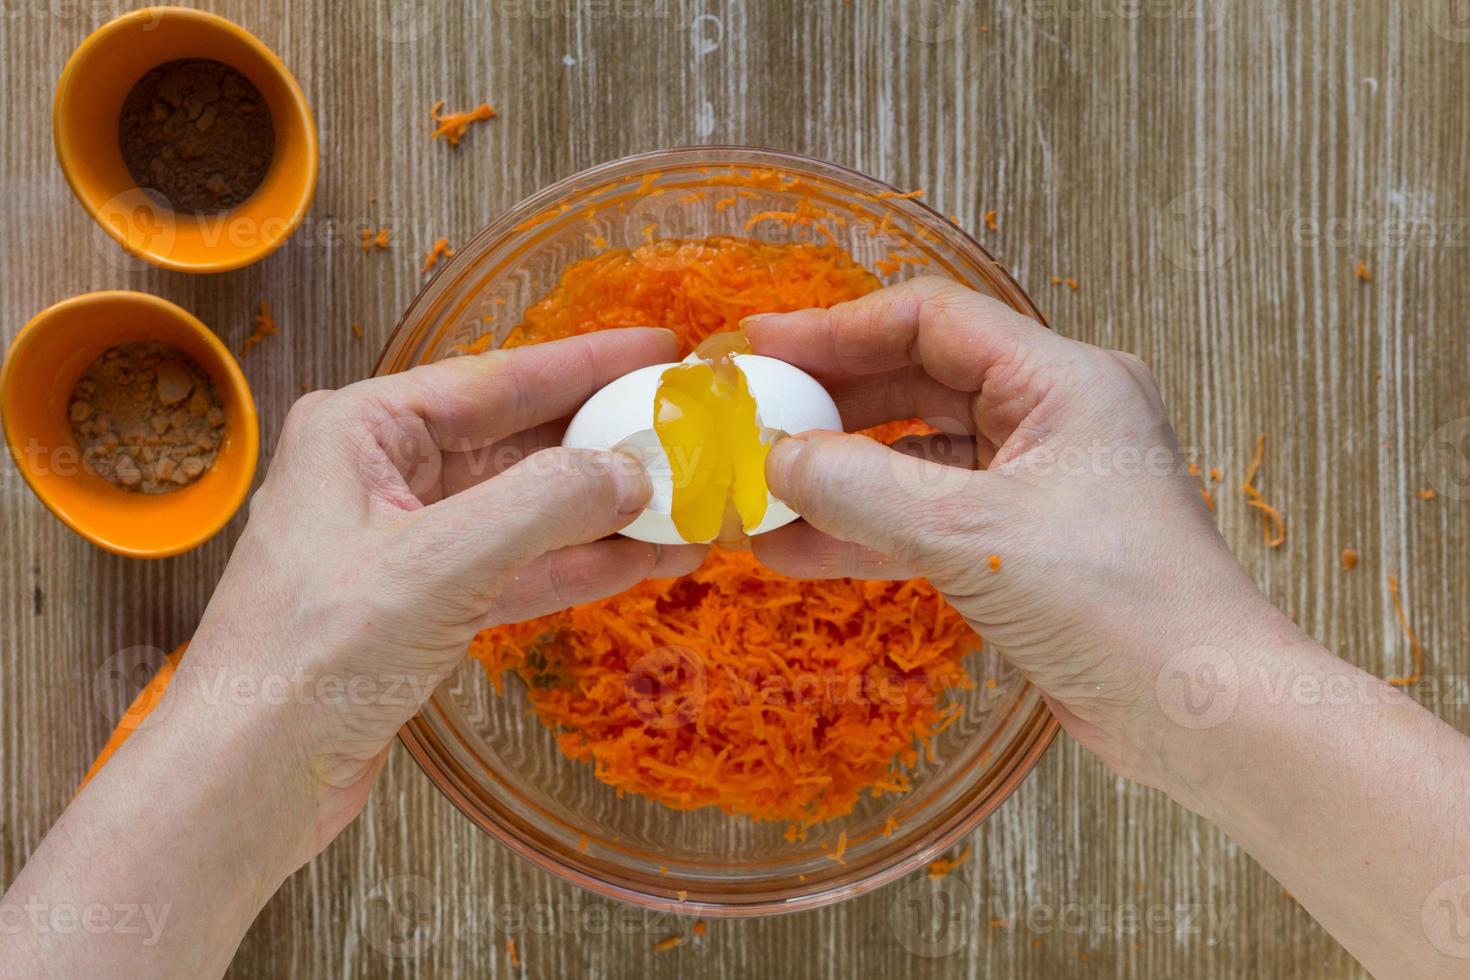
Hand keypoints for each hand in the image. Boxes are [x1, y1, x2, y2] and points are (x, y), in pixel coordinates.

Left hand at [175, 328, 704, 863]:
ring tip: (685, 505)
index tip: (658, 348)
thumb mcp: (437, 562)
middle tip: (686, 431)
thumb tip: (629, 473)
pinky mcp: (422, 608)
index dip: (586, 362)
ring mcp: (404, 544)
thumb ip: (542, 504)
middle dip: (604, 441)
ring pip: (525, 511)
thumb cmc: (311, 656)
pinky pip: (517, 569)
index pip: (496, 378)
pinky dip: (576, 566)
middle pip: (518, 442)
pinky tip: (640, 561)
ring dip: (603, 513)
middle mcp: (382, 474)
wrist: (249, 778)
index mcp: (363, 430)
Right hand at [745, 277, 1294, 790]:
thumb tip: (773, 460)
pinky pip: (928, 521)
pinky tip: (795, 552)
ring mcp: (1037, 486)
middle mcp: (1051, 418)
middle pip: (918, 383)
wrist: (1203, 711)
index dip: (838, 328)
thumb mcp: (975, 534)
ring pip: (917, 459)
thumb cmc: (1118, 603)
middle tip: (749, 417)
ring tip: (756, 492)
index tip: (760, 346)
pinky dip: (866, 534)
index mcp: (1061, 379)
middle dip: (830, 404)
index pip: (931, 321)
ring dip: (839, 478)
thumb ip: (865, 490)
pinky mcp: (1023, 548)